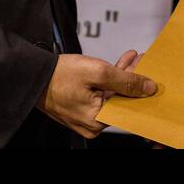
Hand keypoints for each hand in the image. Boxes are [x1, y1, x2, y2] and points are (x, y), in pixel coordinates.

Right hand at [36, 51, 155, 138]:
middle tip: (142, 61)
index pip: (130, 105)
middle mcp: (92, 124)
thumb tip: (148, 88)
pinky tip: (119, 64)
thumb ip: (126, 80)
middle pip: (122, 99)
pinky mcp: (81, 109)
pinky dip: (110, 80)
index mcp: (97, 120)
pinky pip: (101, 95)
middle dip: (132, 78)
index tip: (151, 72)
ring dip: (122, 76)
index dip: (142, 88)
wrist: (32, 75)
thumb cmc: (59, 76)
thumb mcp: (98, 72)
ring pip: (113, 95)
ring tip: (132, 59)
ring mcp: (86, 118)